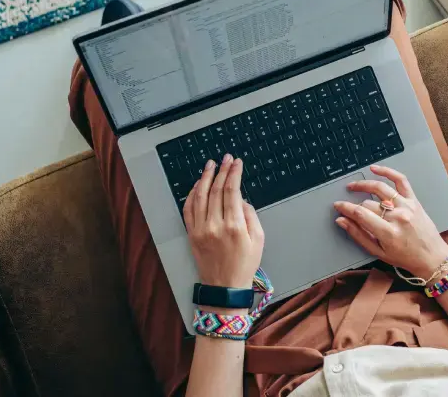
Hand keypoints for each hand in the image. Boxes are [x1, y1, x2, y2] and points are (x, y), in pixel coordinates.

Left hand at [184, 154, 264, 288]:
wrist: (224, 288)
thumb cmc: (244, 265)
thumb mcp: (259, 240)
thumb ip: (251, 215)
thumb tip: (241, 199)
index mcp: (235, 226)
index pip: (232, 191)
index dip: (234, 174)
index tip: (237, 163)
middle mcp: (215, 226)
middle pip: (216, 190)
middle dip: (222, 171)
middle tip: (225, 158)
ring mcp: (201, 230)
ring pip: (200, 196)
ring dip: (205, 178)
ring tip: (210, 165)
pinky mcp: (192, 234)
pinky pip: (189, 209)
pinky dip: (192, 194)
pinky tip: (197, 185)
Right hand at [334, 165, 447, 279]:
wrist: (432, 257)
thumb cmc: (405, 257)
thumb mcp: (378, 252)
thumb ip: (358, 235)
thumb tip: (342, 221)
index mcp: (389, 232)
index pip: (361, 214)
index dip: (346, 208)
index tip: (338, 206)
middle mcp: (398, 216)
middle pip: (369, 203)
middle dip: (355, 205)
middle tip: (347, 206)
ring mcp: (407, 206)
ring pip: (381, 188)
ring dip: (364, 184)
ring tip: (353, 186)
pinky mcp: (414, 200)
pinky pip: (401, 180)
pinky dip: (387, 172)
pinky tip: (375, 169)